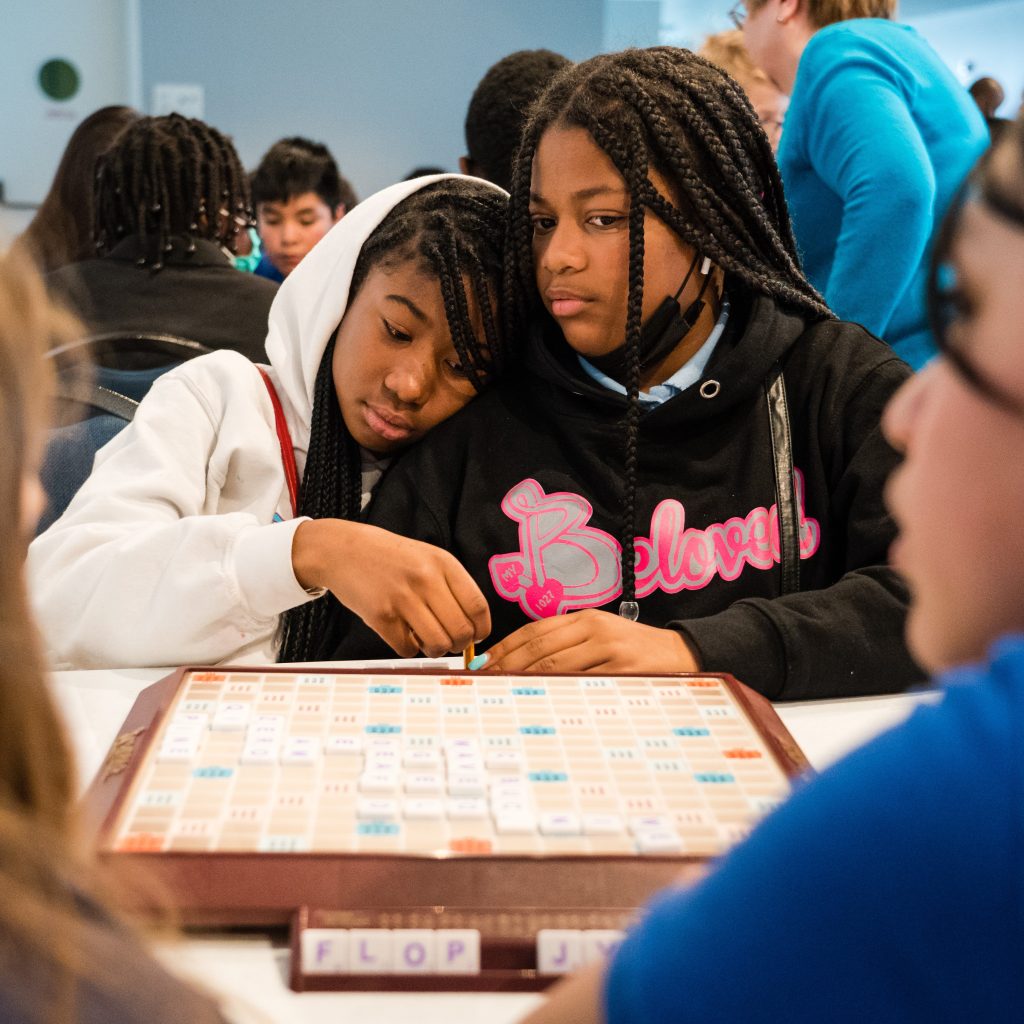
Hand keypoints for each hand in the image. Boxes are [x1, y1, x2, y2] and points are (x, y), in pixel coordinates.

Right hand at [292, 519, 489, 656]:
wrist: (343, 550)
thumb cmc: (389, 558)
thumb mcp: (427, 558)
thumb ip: (450, 585)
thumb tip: (474, 626)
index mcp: (443, 563)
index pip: (477, 605)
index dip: (482, 629)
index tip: (478, 637)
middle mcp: (426, 579)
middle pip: (461, 630)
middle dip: (460, 644)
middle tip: (451, 643)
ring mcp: (402, 598)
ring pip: (437, 644)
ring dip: (436, 650)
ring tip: (426, 639)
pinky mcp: (380, 616)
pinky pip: (407, 649)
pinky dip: (409, 649)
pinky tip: (403, 634)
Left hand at [479, 608, 699, 674]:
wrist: (684, 653)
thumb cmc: (637, 650)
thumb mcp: (603, 636)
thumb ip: (570, 643)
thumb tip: (524, 662)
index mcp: (587, 618)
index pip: (536, 630)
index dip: (506, 645)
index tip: (485, 660)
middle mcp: (595, 629)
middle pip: (540, 646)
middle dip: (508, 662)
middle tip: (485, 677)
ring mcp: (609, 649)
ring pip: (555, 664)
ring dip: (524, 677)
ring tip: (503, 688)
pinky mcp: (621, 670)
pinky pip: (580, 681)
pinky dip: (555, 688)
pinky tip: (539, 696)